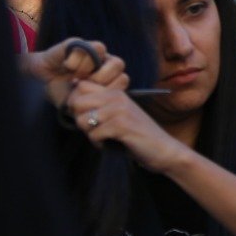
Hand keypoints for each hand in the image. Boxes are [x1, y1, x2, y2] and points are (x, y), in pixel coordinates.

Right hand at [23, 38, 128, 109]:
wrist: (42, 82)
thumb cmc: (64, 93)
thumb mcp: (81, 105)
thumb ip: (96, 105)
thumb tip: (109, 109)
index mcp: (108, 77)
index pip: (123, 79)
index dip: (111, 89)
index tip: (95, 97)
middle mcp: (102, 61)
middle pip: (118, 63)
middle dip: (102, 78)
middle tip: (86, 86)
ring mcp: (90, 50)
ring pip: (101, 49)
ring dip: (87, 67)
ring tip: (76, 76)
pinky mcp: (76, 43)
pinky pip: (81, 47)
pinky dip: (74, 61)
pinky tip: (67, 67)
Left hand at [67, 80, 190, 173]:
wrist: (163, 149)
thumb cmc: (137, 135)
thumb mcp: (118, 115)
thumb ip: (100, 106)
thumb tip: (72, 100)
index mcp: (115, 92)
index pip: (81, 86)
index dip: (76, 102)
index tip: (86, 115)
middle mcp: (117, 97)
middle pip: (77, 102)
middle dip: (79, 119)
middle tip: (94, 129)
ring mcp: (119, 110)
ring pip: (82, 120)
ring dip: (89, 134)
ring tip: (104, 137)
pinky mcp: (121, 125)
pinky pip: (93, 134)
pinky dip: (99, 144)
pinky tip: (111, 144)